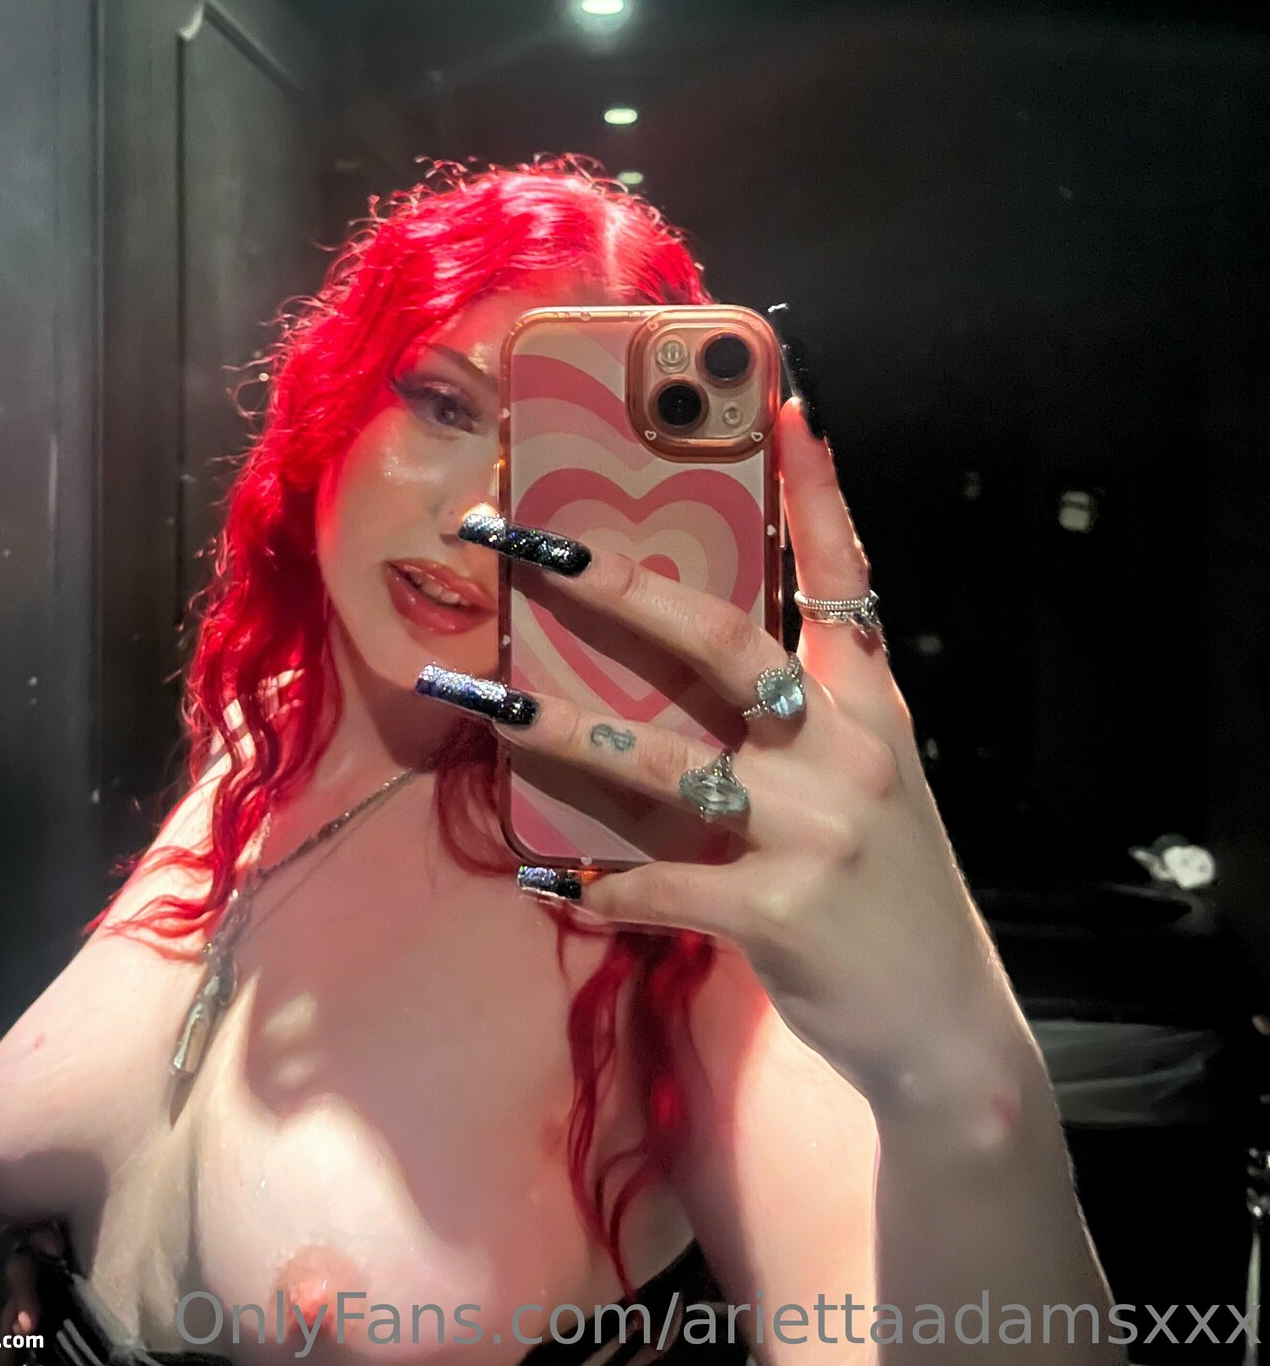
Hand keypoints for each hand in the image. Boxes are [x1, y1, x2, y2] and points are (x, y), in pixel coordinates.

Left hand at [431, 395, 1036, 1127]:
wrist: (945, 1024)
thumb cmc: (890, 889)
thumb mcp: (872, 783)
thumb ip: (806, 720)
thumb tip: (692, 662)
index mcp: (871, 707)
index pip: (844, 575)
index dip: (815, 490)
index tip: (783, 406)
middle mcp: (846, 749)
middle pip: (721, 640)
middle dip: (619, 584)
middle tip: (534, 542)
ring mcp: (814, 828)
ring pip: (663, 758)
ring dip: (561, 731)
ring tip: (484, 705)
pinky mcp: (779, 911)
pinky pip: (662, 883)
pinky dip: (601, 885)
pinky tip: (551, 883)